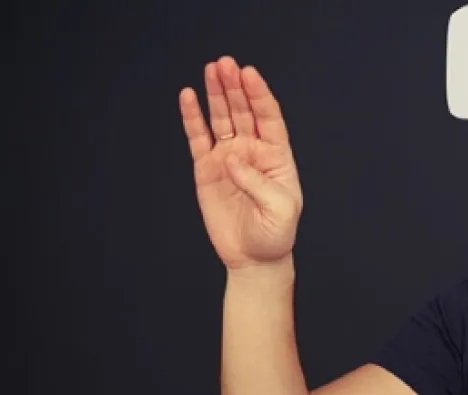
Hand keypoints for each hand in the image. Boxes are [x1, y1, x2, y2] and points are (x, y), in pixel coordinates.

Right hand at [179, 56, 302, 270]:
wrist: (254, 257)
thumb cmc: (276, 233)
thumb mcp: (279, 209)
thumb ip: (257, 182)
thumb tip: (231, 158)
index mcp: (277, 155)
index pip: (269, 117)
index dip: (259, 94)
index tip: (249, 73)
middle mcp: (252, 150)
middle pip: (243, 110)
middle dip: (234, 87)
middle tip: (225, 64)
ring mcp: (228, 157)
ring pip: (221, 118)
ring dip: (216, 94)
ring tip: (211, 69)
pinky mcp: (207, 169)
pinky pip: (198, 138)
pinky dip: (192, 117)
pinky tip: (188, 96)